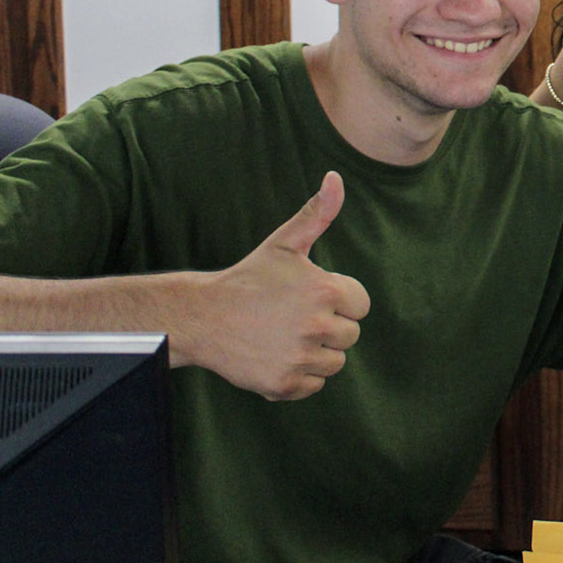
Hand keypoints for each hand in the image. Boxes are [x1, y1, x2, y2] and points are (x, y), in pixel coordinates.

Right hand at [201, 172, 369, 400]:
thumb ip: (317, 213)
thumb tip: (335, 178)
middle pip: (349, 335)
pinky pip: (314, 385)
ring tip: (282, 335)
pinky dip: (299, 376)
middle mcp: (317, 326)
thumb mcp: (285, 244)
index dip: (338, 300)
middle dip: (327, 326)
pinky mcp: (284, 384)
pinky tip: (274, 355)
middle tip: (290, 316)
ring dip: (315, 352)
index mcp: (326, 291)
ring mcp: (300, 358)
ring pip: (334, 362)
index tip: (309, 296)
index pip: (360, 305)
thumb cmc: (249, 279)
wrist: (202, 318)